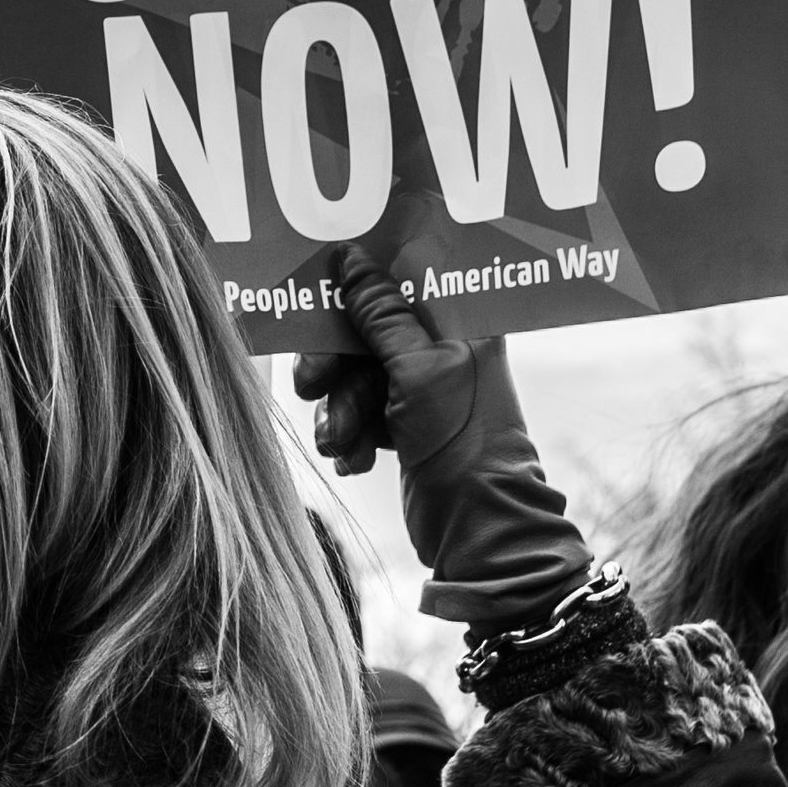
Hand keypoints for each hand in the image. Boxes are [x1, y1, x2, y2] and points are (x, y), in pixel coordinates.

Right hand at [292, 254, 594, 626]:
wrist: (476, 526)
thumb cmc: (463, 441)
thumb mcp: (417, 368)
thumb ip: (381, 313)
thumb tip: (350, 260)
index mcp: (462, 321)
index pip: (401, 278)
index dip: (359, 283)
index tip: (322, 293)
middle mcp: (444, 348)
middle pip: (366, 329)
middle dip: (335, 363)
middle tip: (311, 383)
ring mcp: (424, 388)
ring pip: (355, 375)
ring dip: (339, 408)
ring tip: (341, 440)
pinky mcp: (406, 424)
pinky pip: (360, 410)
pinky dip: (351, 433)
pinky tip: (357, 457)